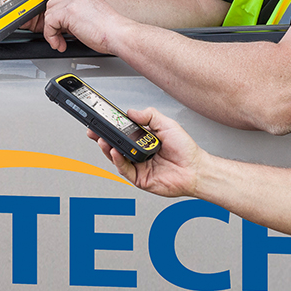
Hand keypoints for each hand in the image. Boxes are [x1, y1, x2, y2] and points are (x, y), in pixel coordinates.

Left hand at [42, 0, 128, 52]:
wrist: (118, 34)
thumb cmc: (111, 30)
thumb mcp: (93, 16)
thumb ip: (79, 14)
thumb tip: (69, 24)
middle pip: (52, 4)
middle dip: (51, 22)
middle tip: (58, 36)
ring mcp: (73, 2)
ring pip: (49, 14)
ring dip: (51, 32)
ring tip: (60, 42)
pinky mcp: (68, 12)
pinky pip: (50, 24)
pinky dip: (51, 36)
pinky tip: (60, 43)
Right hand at [90, 107, 204, 198]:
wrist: (195, 169)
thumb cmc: (186, 150)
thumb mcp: (167, 124)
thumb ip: (149, 116)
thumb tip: (132, 112)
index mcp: (144, 140)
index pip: (124, 132)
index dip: (112, 126)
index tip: (103, 119)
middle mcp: (139, 153)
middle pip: (116, 145)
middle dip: (103, 137)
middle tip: (94, 129)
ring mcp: (138, 166)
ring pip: (117, 158)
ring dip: (107, 148)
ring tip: (103, 139)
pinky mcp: (139, 178)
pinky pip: (124, 170)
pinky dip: (118, 160)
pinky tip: (115, 152)